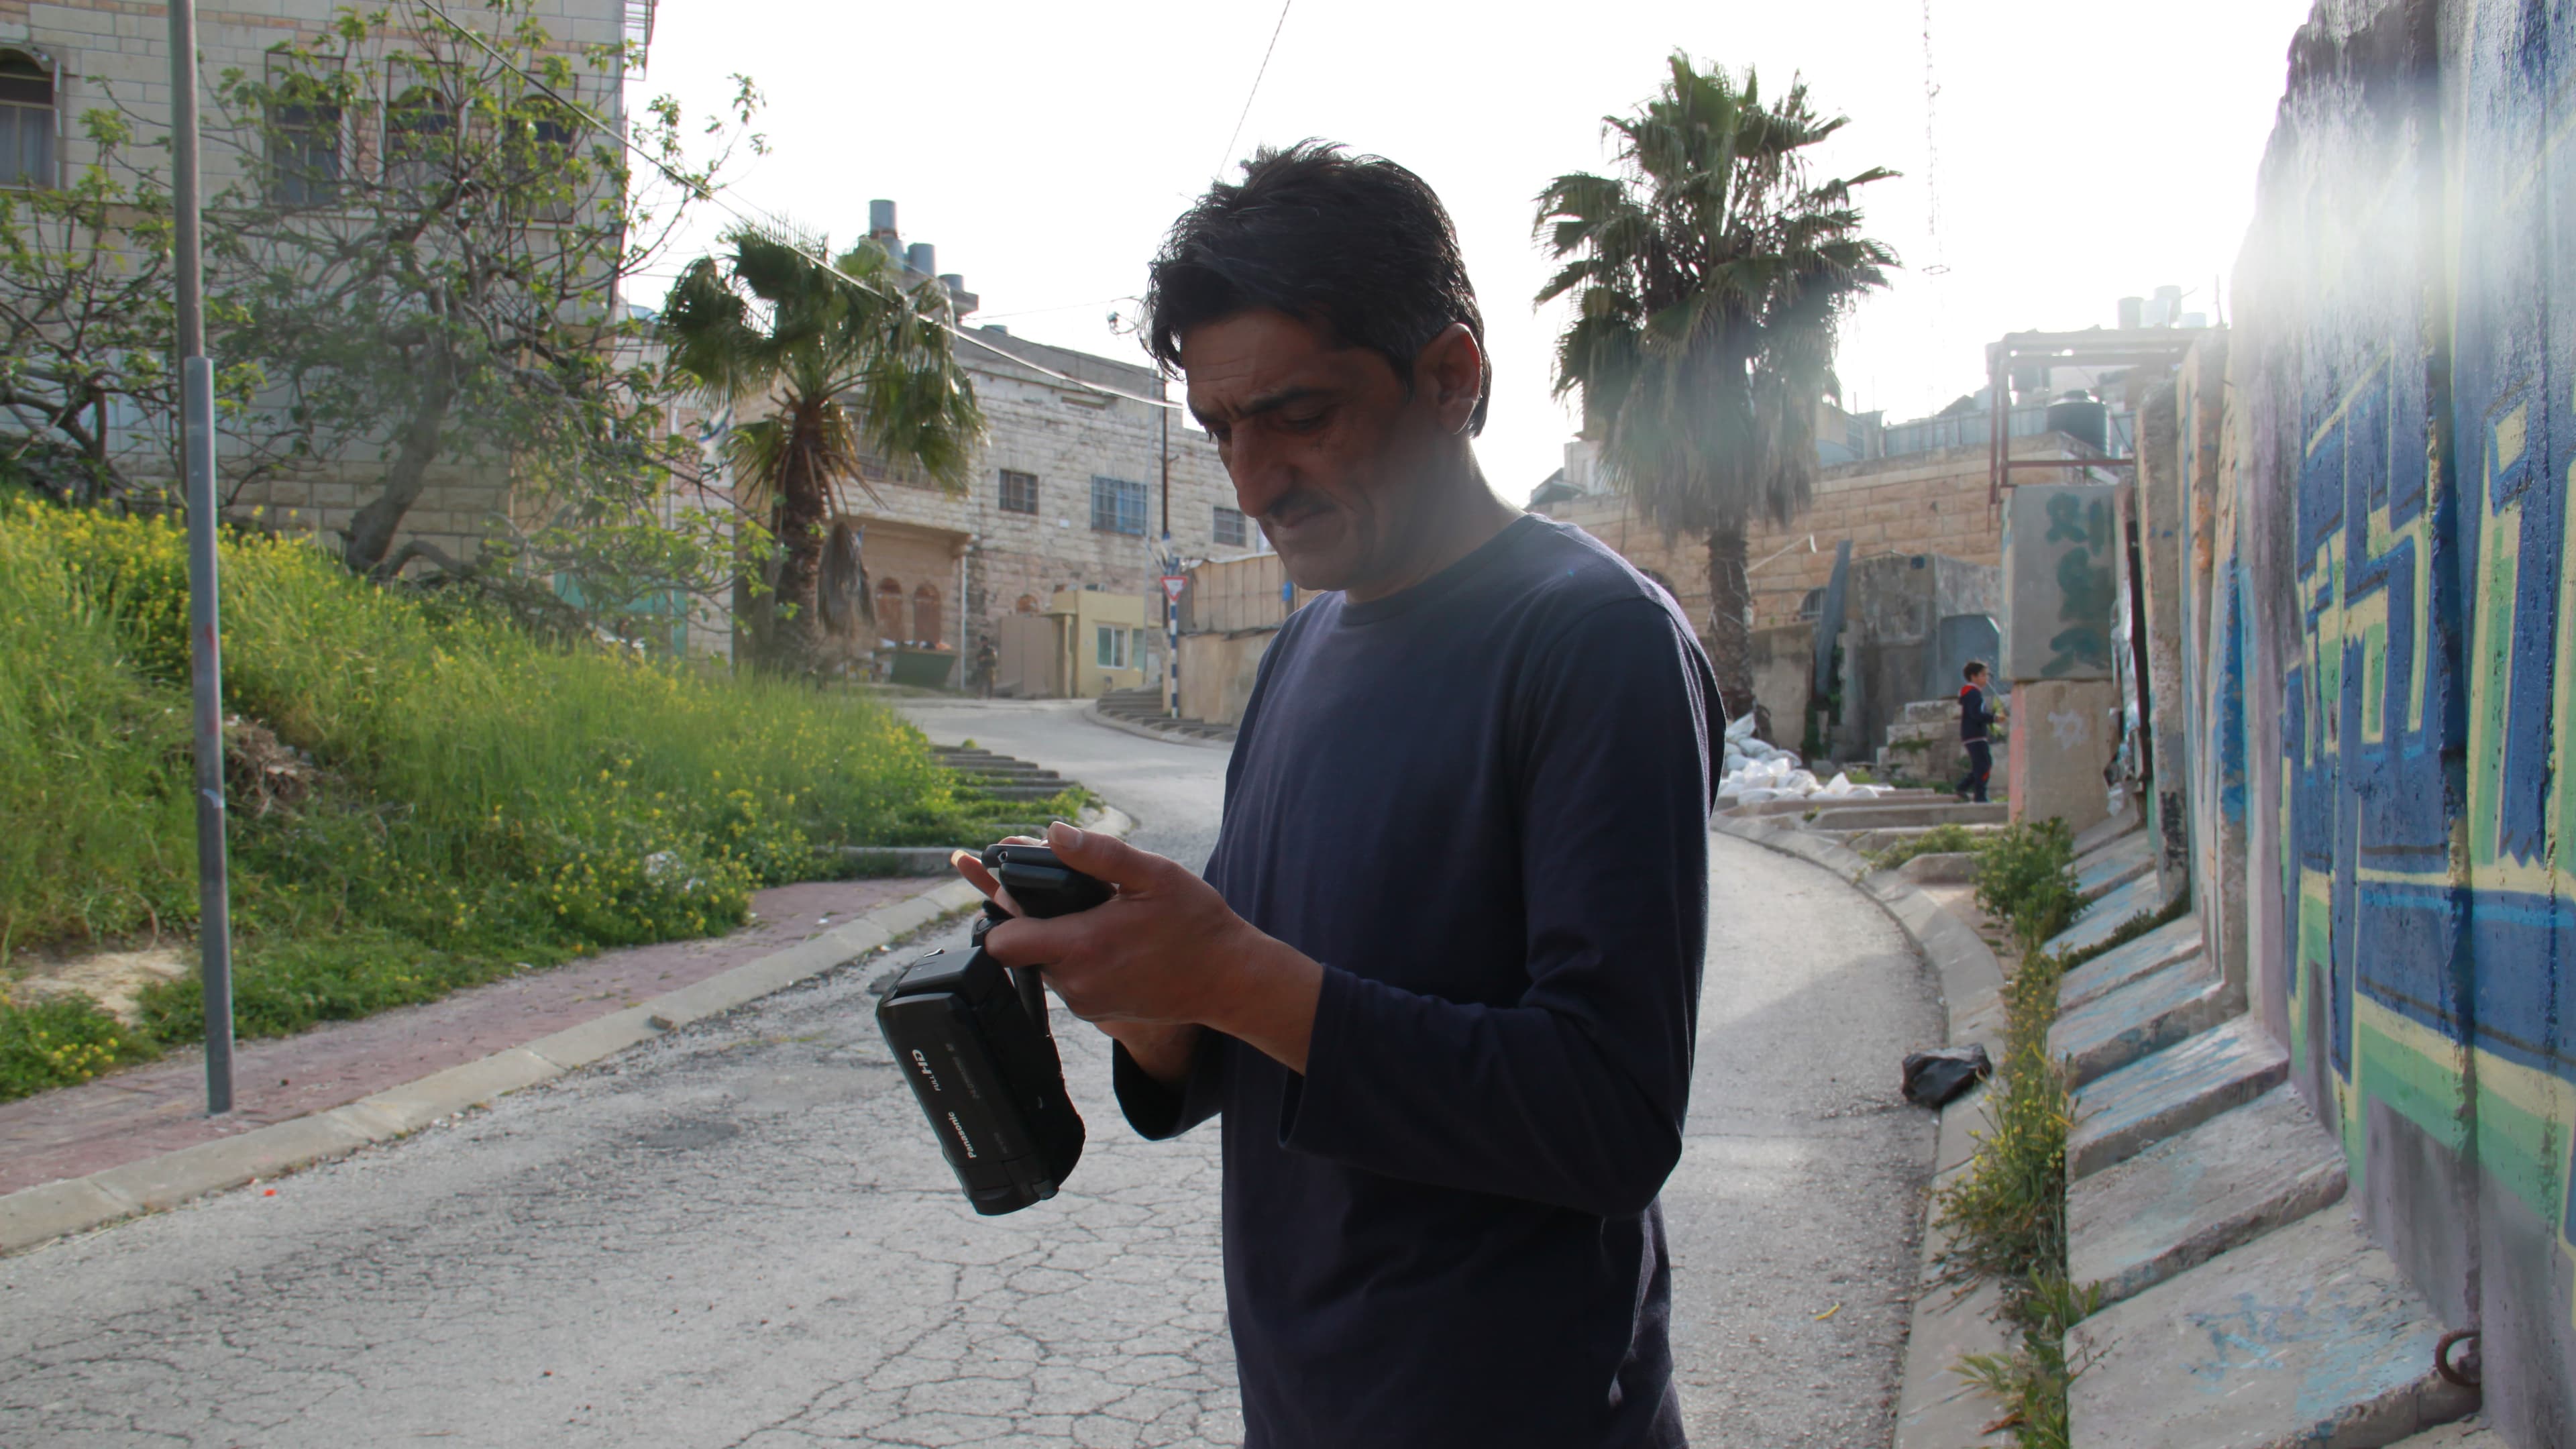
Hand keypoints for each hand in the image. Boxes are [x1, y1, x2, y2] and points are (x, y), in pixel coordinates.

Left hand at [952, 833, 1195, 1079]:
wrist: (1229, 980)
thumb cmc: (1196, 925)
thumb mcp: (1154, 875)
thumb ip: (1099, 853)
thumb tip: (1052, 832)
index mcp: (1081, 946)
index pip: (1001, 941)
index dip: (1001, 909)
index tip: (1015, 886)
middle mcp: (1075, 982)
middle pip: (1019, 949)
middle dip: (1031, 917)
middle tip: (1058, 888)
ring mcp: (1083, 1002)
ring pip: (1042, 964)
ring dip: (1053, 937)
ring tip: (1089, 910)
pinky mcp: (1094, 1012)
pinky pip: (1066, 980)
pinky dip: (1074, 957)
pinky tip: (1102, 936)